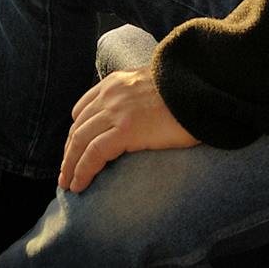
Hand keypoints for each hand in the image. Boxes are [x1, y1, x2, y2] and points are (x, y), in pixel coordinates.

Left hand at [58, 67, 199, 192]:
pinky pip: (94, 153)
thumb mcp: (156, 87)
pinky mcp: (125, 129)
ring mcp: (116, 110)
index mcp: (116, 82)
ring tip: (67, 184)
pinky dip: (82, 170)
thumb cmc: (189, 93)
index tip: (74, 150)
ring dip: (70, 165)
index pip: (84, 108)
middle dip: (68, 152)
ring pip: (79, 141)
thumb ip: (141, 97)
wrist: (203, 87)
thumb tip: (145, 118)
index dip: (76, 132)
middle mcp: (110, 94)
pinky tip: (79, 184)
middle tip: (65, 172)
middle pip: (78, 127)